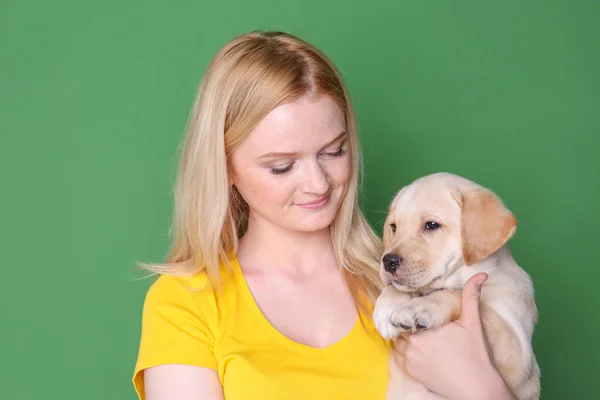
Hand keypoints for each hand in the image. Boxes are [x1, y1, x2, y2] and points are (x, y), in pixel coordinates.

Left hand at [394, 273, 514, 399]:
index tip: (416, 307)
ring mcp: (409, 358)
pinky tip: (415, 347)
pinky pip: (397, 354)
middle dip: (408, 321)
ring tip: (417, 332)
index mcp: (426, 328)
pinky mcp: (410, 371)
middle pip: (401, 324)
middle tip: (418, 319)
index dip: (409, 308)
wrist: (476, 388)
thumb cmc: (475, 354)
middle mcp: (413, 343)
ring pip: (398, 338)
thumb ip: (471, 296)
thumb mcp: (473, 322)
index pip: (407, 311)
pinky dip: (402, 349)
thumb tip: (480, 275)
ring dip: (404, 334)